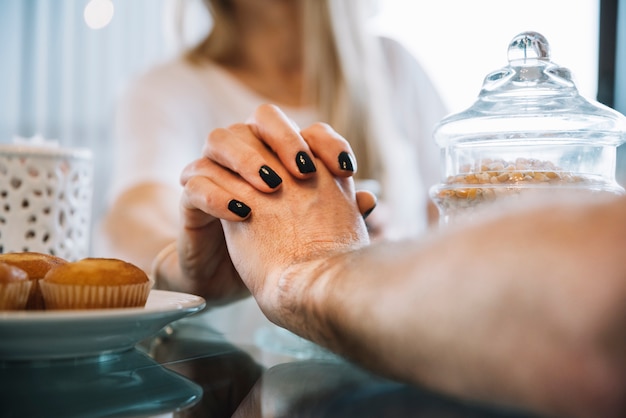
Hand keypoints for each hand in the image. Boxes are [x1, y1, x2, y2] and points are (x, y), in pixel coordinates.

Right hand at [178, 104, 374, 304]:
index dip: (327, 142)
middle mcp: (247, 155)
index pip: (305, 129)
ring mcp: (215, 172)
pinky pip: (196, 183)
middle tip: (305, 170)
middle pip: (260, 118)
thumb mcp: (310, 233)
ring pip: (220, 140)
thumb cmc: (275, 250)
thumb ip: (337, 213)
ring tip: (271, 186)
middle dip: (285, 138)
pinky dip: (218, 194)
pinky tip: (243, 213)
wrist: (229, 280)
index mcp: (280, 156)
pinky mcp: (191, 199)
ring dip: (248, 159)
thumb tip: (369, 199)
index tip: (346, 171)